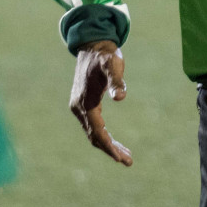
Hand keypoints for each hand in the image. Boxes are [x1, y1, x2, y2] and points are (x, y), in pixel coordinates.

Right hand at [69, 40, 132, 165]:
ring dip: (108, 145)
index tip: (121, 158)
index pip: (98, 131)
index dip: (110, 146)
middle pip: (94, 136)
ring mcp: (79, 106)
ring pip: (93, 133)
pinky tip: (114, 141)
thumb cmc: (105, 55)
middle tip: (128, 161)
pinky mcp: (83, 104)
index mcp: (85, 102)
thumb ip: (116, 81)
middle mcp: (78, 107)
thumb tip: (121, 97)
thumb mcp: (113, 65)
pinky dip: (103, 136)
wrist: (92, 45)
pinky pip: (93, 126)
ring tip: (125, 156)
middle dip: (110, 150)